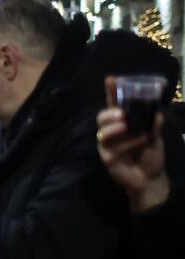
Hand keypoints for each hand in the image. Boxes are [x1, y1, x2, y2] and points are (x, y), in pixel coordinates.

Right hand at [97, 76, 168, 212]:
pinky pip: (112, 148)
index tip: (111, 79)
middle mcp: (112, 132)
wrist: (150, 179)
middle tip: (122, 114)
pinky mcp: (107, 158)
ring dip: (116, 128)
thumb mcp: (156, 137)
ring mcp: (108, 146)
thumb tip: (155, 111)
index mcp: (123, 123)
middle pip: (101, 117)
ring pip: (103, 132)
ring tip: (128, 127)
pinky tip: (140, 142)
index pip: (115, 104)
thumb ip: (154, 124)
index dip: (112, 92)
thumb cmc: (150, 156)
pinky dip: (128, 144)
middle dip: (109, 114)